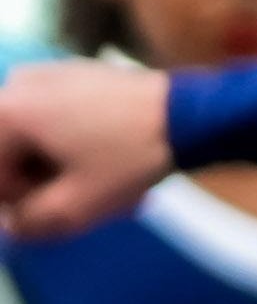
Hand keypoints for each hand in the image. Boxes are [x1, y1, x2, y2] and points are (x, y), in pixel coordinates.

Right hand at [0, 60, 180, 242]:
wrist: (191, 112)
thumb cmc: (133, 155)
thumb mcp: (77, 205)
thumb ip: (31, 223)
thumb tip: (13, 228)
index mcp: (5, 113)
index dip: (26, 203)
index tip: (62, 209)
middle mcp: (16, 86)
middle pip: (12, 156)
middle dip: (45, 184)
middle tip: (84, 199)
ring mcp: (44, 75)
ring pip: (35, 140)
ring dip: (61, 167)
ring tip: (102, 182)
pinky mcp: (71, 74)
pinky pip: (53, 120)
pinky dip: (74, 144)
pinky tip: (107, 159)